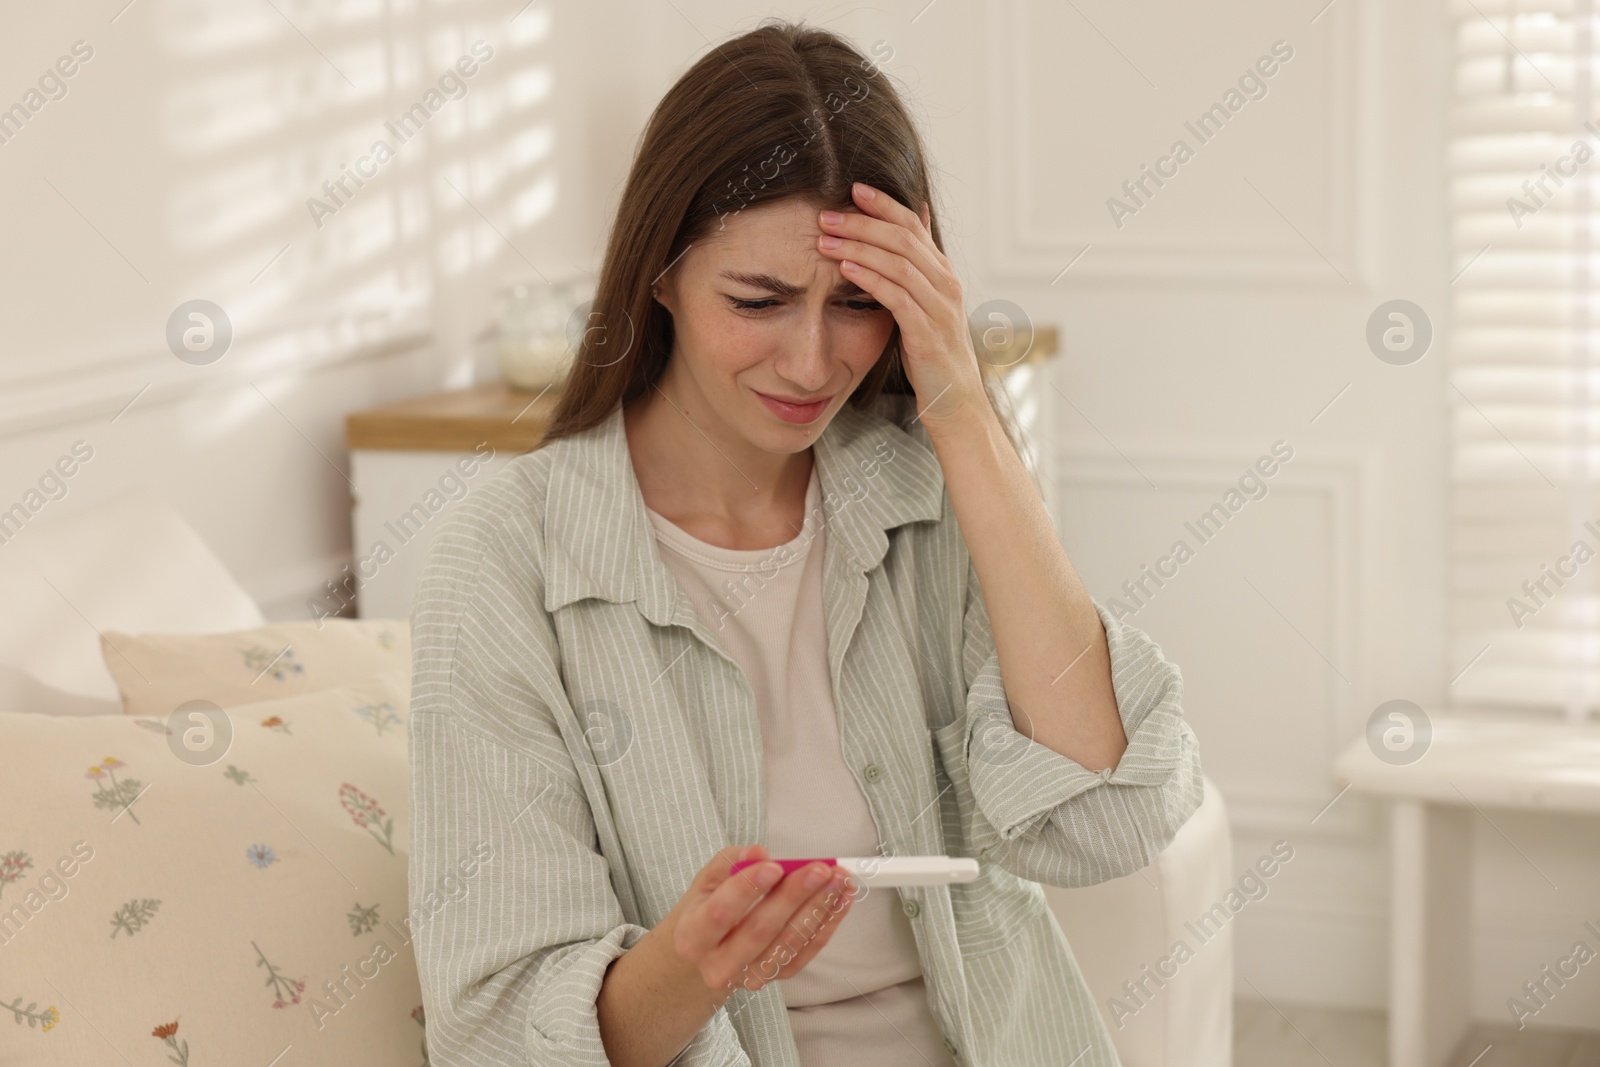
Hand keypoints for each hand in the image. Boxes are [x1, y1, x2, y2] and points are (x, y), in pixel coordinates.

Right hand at [664, 844, 854, 1004]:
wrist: (706, 957)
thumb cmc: (707, 909)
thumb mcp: (706, 882)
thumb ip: (729, 864)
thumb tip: (758, 852)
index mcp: (693, 936)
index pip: (721, 913)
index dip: (748, 888)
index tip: (775, 866)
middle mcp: (719, 964)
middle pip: (761, 930)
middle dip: (794, 896)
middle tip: (820, 869)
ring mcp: (749, 977)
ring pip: (789, 943)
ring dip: (819, 908)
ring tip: (839, 879)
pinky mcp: (776, 978)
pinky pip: (806, 952)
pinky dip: (827, 923)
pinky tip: (841, 899)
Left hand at [815, 182, 988, 435]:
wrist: (955, 400)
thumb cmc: (932, 351)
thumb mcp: (925, 302)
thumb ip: (917, 263)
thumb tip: (916, 215)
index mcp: (942, 272)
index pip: (912, 224)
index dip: (883, 203)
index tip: (852, 187)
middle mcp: (945, 283)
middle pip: (902, 238)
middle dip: (863, 221)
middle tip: (826, 212)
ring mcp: (939, 307)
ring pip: (898, 262)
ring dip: (859, 246)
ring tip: (826, 238)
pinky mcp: (927, 332)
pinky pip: (896, 296)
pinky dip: (869, 278)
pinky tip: (845, 268)